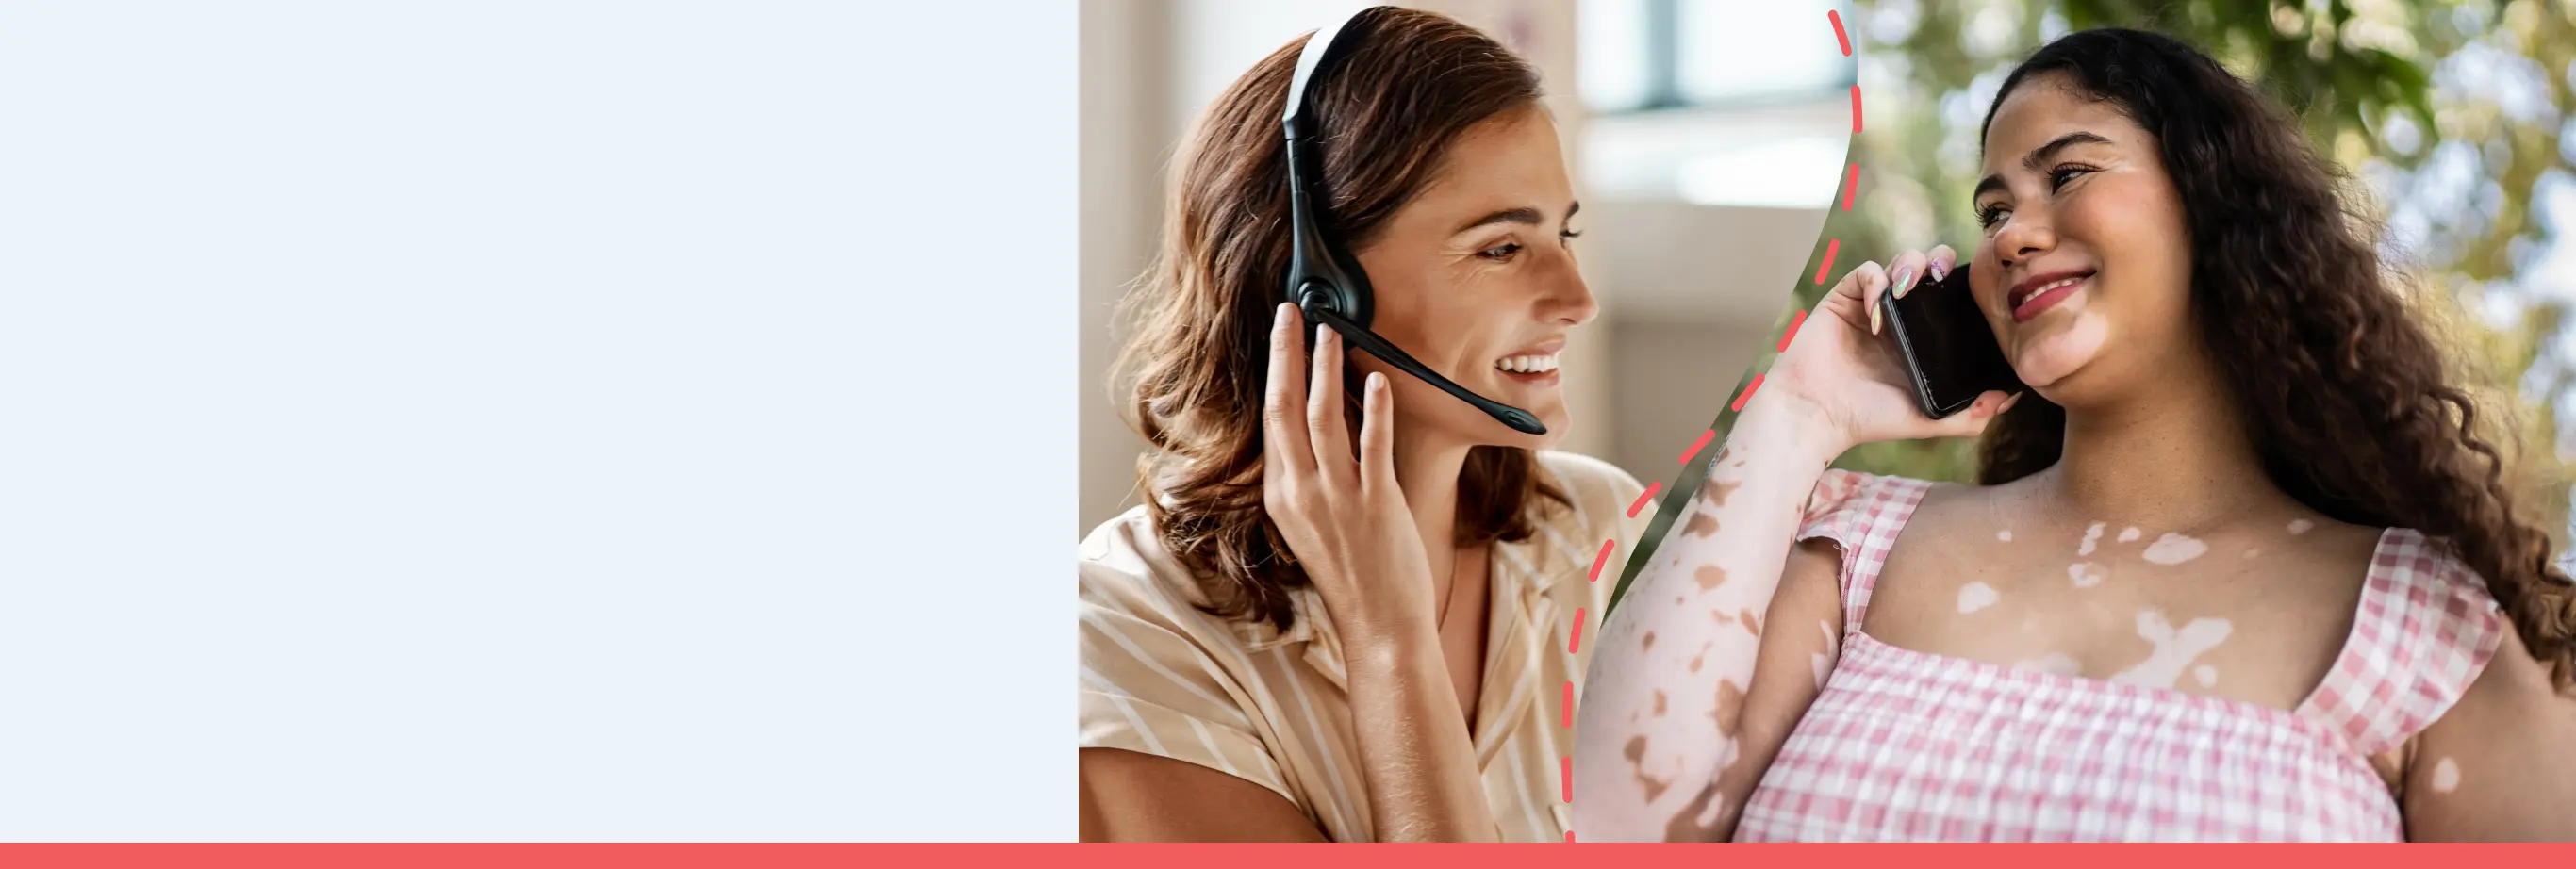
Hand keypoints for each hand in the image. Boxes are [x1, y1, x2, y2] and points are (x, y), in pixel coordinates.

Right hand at [1261, 304, 1438, 642]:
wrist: (1379, 626)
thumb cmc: (1351, 577)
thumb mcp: (1311, 526)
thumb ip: (1310, 479)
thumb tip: (1318, 425)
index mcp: (1282, 496)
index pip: (1271, 420)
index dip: (1276, 371)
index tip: (1281, 335)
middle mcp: (1302, 492)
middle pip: (1285, 407)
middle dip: (1287, 353)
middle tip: (1291, 311)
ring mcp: (1337, 497)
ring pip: (1323, 417)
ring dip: (1326, 368)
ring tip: (1331, 330)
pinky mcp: (1376, 503)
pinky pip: (1372, 446)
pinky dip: (1373, 410)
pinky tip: (1375, 380)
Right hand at [1762, 245, 2019, 453]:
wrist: (1818, 415)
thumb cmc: (1869, 420)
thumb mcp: (1929, 420)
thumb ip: (1972, 414)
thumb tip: (2012, 398)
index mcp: (1922, 338)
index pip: (1952, 296)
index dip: (1965, 285)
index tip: (1976, 293)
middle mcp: (1900, 317)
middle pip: (1930, 268)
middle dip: (1942, 262)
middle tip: (1943, 277)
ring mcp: (1872, 305)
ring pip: (1900, 261)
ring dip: (1910, 266)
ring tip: (1909, 289)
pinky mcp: (1843, 299)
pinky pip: (1866, 272)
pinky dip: (1876, 283)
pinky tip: (1877, 314)